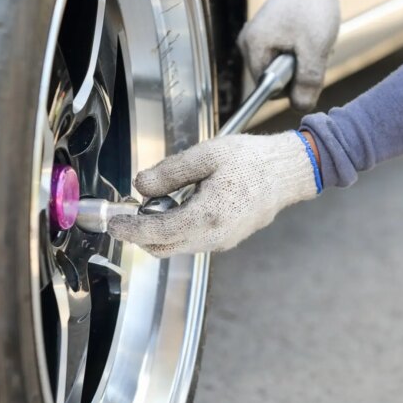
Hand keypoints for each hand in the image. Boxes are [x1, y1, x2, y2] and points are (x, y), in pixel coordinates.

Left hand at [108, 132, 319, 257]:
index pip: (156, 233)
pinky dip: (177, 230)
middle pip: (163, 247)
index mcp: (208, 216)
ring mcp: (222, 242)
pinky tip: (180, 206)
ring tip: (160, 201)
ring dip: (160, 231)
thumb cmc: (253, 161)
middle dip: (141, 233)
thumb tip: (141, 185)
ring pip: (178, 246)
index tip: (114, 223)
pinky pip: (193, 242)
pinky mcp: (227, 240)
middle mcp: (214, 237)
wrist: (288, 172)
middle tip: (130, 211)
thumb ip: (170, 172)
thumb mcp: (207, 155)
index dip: (130, 229)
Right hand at [237, 0, 339, 111]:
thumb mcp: (315, 48)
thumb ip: (307, 81)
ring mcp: (256, 37)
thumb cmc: (312, 5)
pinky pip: (281, 55)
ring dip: (301, 61)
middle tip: (312, 51)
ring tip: (311, 40)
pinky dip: (299, 51)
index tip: (307, 70)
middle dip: (297, 72)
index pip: (267, 88)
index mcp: (253, 47)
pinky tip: (307, 36)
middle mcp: (248, 44)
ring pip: (279, 67)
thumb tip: (300, 108)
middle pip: (272, 79)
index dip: (289, 87)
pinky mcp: (266, 33)